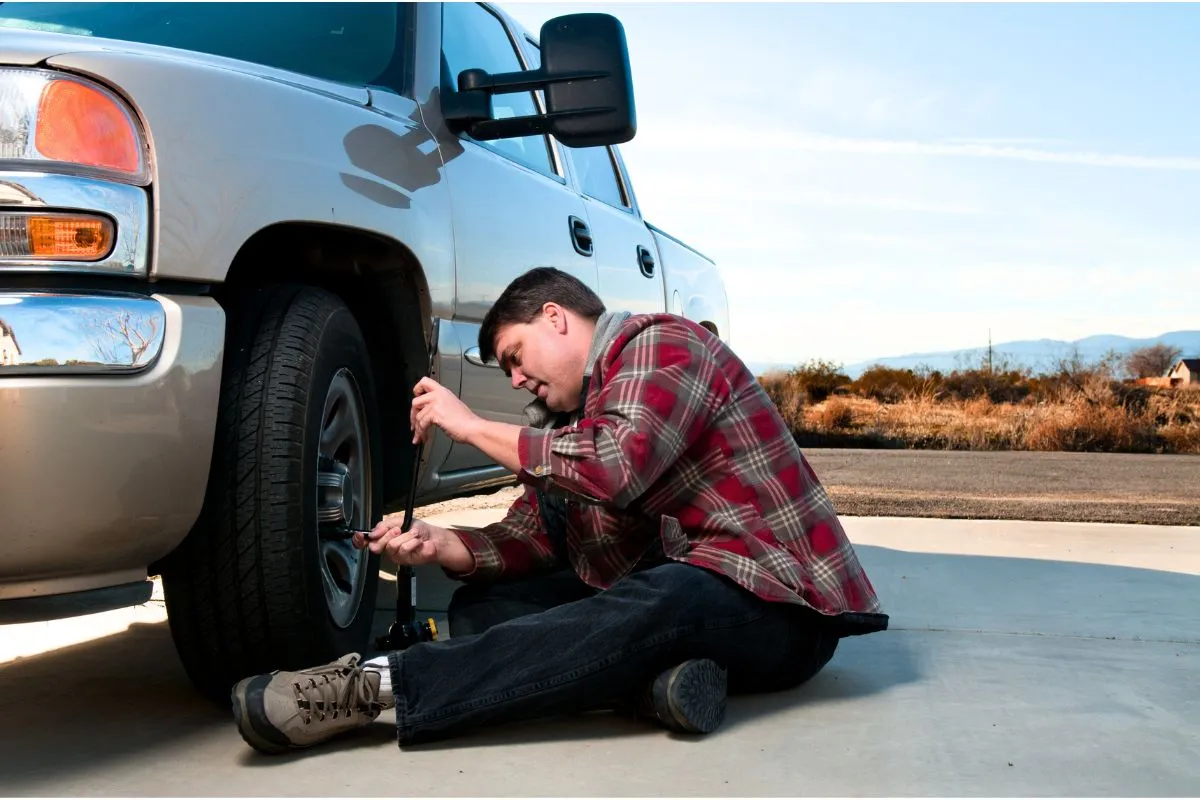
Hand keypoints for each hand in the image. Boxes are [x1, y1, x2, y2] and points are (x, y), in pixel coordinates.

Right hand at [353, 517, 473, 572]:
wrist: (434, 537)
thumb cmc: (418, 529)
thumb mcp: (399, 521)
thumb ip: (384, 525)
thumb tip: (373, 532)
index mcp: (383, 537)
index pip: (366, 542)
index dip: (359, 540)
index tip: (360, 535)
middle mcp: (386, 548)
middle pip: (375, 546)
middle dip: (387, 534)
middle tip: (398, 530)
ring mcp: (395, 556)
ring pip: (391, 546)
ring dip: (405, 536)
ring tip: (413, 535)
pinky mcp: (405, 561)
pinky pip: (403, 549)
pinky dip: (412, 541)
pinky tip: (418, 542)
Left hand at [410, 376, 480, 444]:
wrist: (472, 427)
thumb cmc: (466, 421)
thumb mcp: (452, 405)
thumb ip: (439, 404)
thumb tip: (427, 411)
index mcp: (443, 391)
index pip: (424, 381)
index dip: (417, 390)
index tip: (416, 398)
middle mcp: (438, 395)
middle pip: (415, 401)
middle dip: (413, 415)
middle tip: (414, 424)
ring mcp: (436, 403)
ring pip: (417, 416)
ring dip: (418, 428)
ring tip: (421, 436)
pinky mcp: (434, 413)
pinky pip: (421, 424)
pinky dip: (421, 433)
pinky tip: (424, 437)